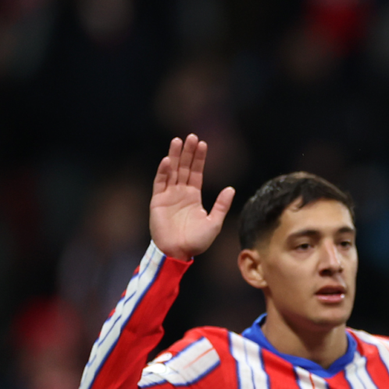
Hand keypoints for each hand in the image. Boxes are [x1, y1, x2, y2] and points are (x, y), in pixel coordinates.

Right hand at [150, 134, 234, 260]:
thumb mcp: (214, 222)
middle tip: (191, 136)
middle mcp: (180, 193)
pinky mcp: (158, 201)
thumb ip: (221, 205)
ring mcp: (168, 196)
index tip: (203, 144)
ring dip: (175, 156)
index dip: (199, 159)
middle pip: (184, 168)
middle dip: (188, 152)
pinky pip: (160, 183)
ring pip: (172, 171)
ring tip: (178, 141)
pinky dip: (163, 171)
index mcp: (193, 197)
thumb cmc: (197, 241)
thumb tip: (231, 188)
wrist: (178, 252)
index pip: (196, 172)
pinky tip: (168, 160)